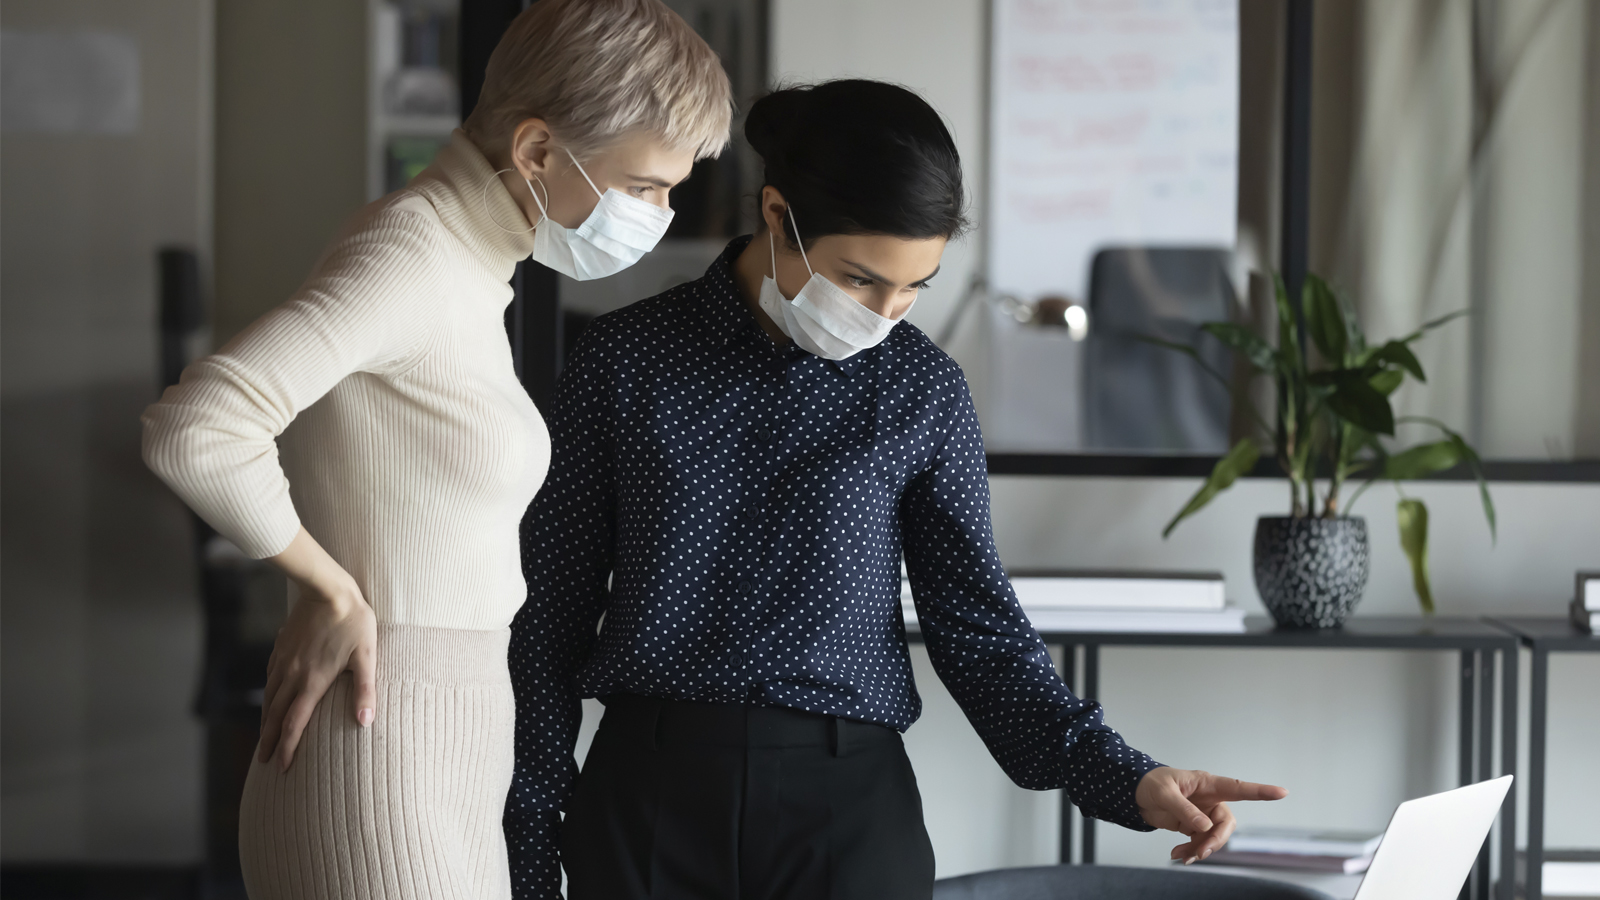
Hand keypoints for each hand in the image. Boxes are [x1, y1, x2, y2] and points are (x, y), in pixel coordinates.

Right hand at [258, 528, 377, 771]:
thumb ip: (365, 690)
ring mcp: (283, 661)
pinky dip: (267, 696)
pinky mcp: (280, 648)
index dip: (287, 747)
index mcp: (313, 681)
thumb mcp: (367, 656)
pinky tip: (269, 699)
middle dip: (268, 741)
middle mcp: (293, 676)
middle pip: (275, 716)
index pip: (295, 724)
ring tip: (263, 737)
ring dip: (264, 721)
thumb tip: (366, 722)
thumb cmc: (354, 622)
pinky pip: (269, 678)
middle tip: (263, 762)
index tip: (281, 766)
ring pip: (269, 698)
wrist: (327, 588)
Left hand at [1135, 767, 1287, 863]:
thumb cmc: (1150, 783)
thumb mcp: (1164, 794)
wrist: (1134, 793)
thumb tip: (1206, 825)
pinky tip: (1177, 855)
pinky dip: (1191, 851)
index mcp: (1207, 784)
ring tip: (1181, 856)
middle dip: (1216, 840)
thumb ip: (1185, 809)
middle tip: (1200, 852)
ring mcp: (1203, 814)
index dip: (1260, 791)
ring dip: (1200, 849)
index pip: (1238, 788)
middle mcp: (1210, 800)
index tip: (1282, 792)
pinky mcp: (1193, 826)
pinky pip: (1200, 842)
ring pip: (1214, 837)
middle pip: (1226, 824)